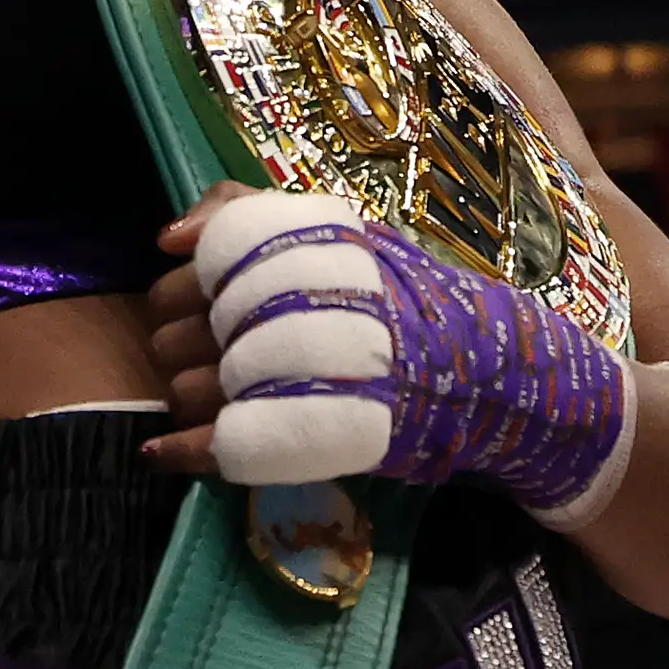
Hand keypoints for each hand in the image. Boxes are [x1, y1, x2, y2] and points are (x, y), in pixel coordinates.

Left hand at [139, 183, 634, 526]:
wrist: (503, 377)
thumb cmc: (415, 304)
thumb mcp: (348, 234)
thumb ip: (254, 214)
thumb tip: (167, 232)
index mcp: (317, 246)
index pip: (210, 258)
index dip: (189, 283)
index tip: (205, 298)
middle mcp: (313, 301)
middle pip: (189, 325)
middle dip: (177, 340)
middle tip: (202, 350)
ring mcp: (316, 373)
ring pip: (196, 388)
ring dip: (184, 397)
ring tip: (207, 398)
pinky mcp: (320, 436)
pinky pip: (222, 447)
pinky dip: (184, 453)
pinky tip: (165, 453)